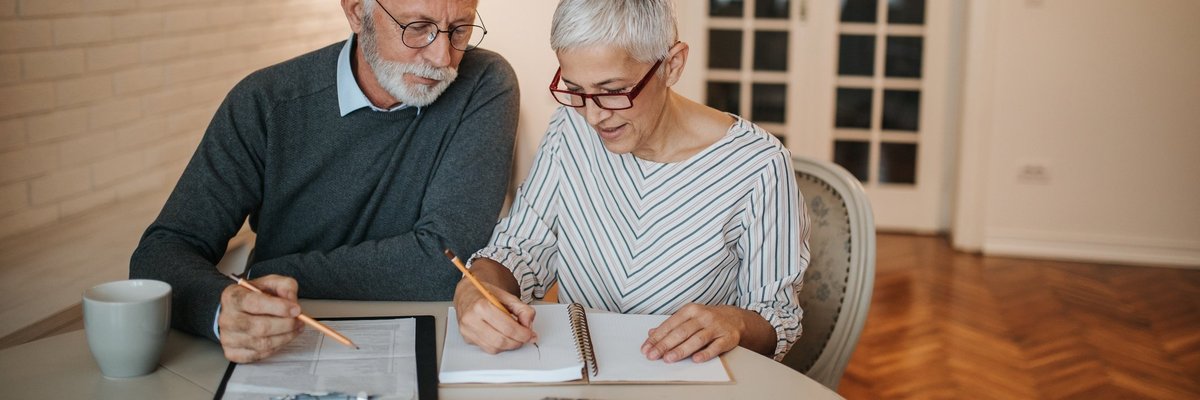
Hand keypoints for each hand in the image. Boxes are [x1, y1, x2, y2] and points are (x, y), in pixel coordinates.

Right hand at [217, 274, 304, 362]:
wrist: (238, 311)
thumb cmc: (254, 297)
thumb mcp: (270, 283)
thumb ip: (285, 286)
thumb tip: (292, 300)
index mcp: (233, 297)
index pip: (255, 303)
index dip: (279, 308)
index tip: (296, 310)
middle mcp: (228, 318)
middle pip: (260, 327)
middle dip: (286, 325)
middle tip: (299, 321)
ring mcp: (228, 337)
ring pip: (262, 343)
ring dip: (285, 337)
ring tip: (295, 329)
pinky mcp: (232, 352)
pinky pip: (259, 355)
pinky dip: (276, 348)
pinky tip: (281, 338)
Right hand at [452, 278, 536, 353]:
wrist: (466, 294)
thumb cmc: (485, 294)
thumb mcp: (507, 296)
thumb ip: (522, 309)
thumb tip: (528, 325)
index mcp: (481, 306)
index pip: (507, 327)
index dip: (523, 334)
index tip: (530, 334)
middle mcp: (471, 319)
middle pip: (501, 340)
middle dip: (517, 342)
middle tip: (525, 337)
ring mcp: (467, 331)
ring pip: (494, 348)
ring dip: (509, 346)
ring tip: (515, 337)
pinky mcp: (467, 338)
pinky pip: (487, 348)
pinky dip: (499, 346)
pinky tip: (503, 337)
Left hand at [641, 304, 763, 362]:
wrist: (735, 318)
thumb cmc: (707, 319)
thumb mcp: (688, 317)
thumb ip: (670, 325)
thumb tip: (651, 333)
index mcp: (690, 310)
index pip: (670, 324)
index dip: (657, 337)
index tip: (646, 348)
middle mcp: (702, 317)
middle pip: (681, 332)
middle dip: (665, 344)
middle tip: (653, 355)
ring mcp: (715, 327)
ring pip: (697, 339)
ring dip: (682, 350)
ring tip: (669, 358)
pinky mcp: (727, 338)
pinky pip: (715, 346)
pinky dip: (705, 353)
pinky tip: (695, 359)